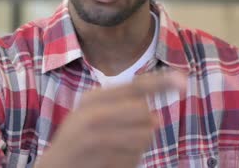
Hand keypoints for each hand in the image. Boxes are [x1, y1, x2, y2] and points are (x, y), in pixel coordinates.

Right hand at [35, 72, 186, 167]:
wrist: (54, 167)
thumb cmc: (77, 141)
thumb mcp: (90, 115)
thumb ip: (120, 106)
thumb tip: (155, 116)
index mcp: (92, 99)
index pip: (134, 86)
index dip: (161, 82)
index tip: (184, 81)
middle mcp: (92, 115)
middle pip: (145, 112)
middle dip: (144, 125)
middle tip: (124, 134)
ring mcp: (95, 139)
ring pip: (144, 136)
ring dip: (138, 146)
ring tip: (116, 150)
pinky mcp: (100, 160)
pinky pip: (134, 159)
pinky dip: (129, 163)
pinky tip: (111, 162)